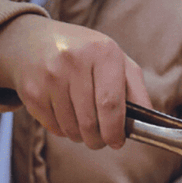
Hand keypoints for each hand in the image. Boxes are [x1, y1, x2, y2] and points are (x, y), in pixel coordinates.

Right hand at [0, 14, 150, 148]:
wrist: (32, 40)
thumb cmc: (85, 55)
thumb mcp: (116, 62)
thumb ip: (136, 90)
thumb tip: (149, 123)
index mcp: (103, 52)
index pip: (111, 104)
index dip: (115, 130)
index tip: (117, 142)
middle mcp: (74, 60)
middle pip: (90, 121)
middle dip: (98, 139)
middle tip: (101, 140)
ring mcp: (49, 75)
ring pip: (72, 128)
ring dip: (81, 136)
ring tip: (84, 126)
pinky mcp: (31, 90)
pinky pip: (54, 127)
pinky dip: (63, 130)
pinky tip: (66, 116)